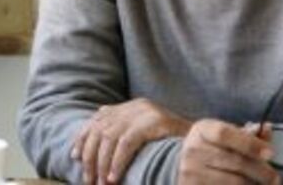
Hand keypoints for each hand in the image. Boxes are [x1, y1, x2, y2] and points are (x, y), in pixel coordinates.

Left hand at [71, 98, 191, 183]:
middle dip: (90, 156)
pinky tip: (113, 177)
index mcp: (130, 107)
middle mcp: (135, 106)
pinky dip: (116, 162)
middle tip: (88, 179)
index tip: (75, 157)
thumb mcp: (144, 136)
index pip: (98, 119)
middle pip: (101, 129)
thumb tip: (91, 145)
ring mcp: (144, 112)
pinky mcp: (153, 122)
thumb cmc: (173, 146)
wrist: (206, 144)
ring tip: (100, 183)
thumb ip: (122, 134)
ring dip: (101, 163)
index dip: (83, 137)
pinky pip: (126, 143)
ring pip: (110, 137)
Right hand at [178, 119, 279, 184]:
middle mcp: (194, 148)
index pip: (224, 133)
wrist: (183, 164)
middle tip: (275, 177)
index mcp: (202, 129)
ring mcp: (191, 170)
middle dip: (261, 171)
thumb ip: (247, 134)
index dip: (249, 143)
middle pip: (235, 161)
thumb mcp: (224, 135)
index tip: (270, 153)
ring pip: (235, 181)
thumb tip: (267, 128)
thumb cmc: (211, 148)